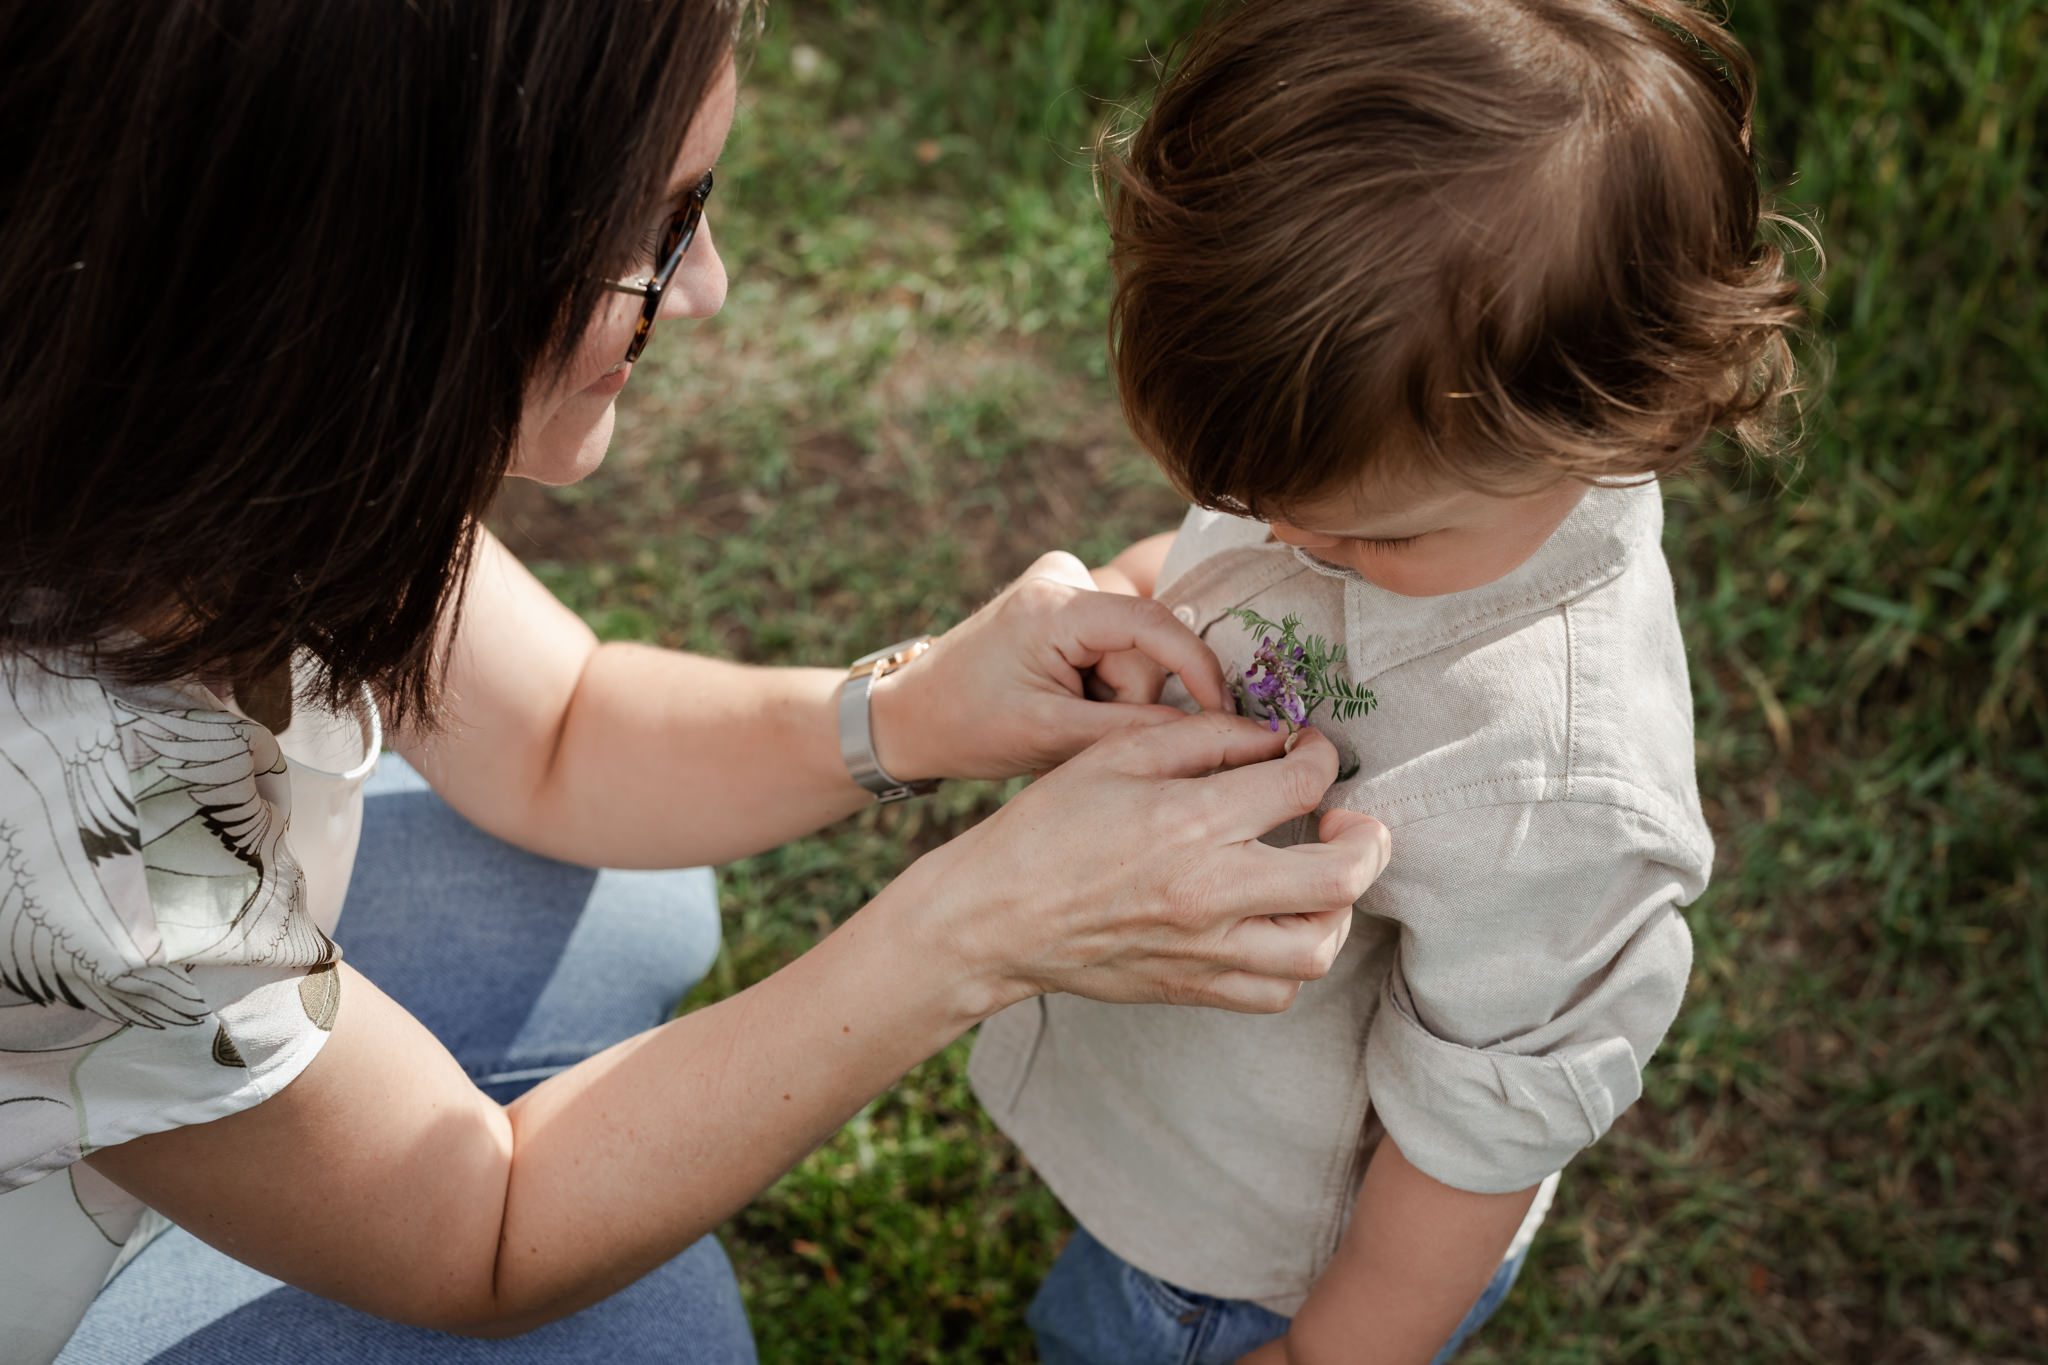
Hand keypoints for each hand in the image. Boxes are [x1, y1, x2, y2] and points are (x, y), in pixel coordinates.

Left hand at [869, 550, 1229, 780]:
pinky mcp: (1062, 596)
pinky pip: (1114, 644)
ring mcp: (1062, 581)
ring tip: (1060, 719)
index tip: (1224, 713)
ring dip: (1110, 697)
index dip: (1197, 669)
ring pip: (1131, 652)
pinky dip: (1100, 682)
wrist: (911, 714)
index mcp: (1051, 606)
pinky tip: (1061, 699)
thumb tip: (1213, 729)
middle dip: (1125, 701)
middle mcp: (1061, 577)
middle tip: (1075, 732)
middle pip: (1141, 649)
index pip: (1152, 625)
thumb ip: (1134, 732)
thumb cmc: (968, 726)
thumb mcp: (1052, 739)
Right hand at [901, 713, 1392, 1014]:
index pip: (1302, 783)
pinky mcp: (1195, 989)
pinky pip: (1280, 992)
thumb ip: (1203, 736)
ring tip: (1315, 875)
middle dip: (1366, 837)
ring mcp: (1206, 950)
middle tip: (1346, 819)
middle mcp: (1210, 891)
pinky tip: (1277, 921)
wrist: (993, 918)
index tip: (1310, 752)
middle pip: (1343, 875)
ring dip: (1335, 905)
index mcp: (1189, 821)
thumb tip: (1273, 736)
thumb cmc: (1047, 828)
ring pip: (1320, 945)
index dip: (1321, 757)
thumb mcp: (1115, 754)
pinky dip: (1295, 958)